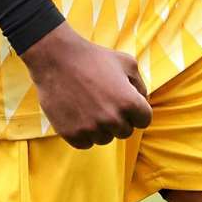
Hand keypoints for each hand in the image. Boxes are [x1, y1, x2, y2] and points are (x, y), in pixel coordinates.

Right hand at [20, 22, 152, 148]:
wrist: (57, 58)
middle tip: (104, 101)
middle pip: (125, 132)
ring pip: (105, 139)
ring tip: (89, 105)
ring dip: (101, 127)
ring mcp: (91, 128)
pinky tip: (78, 113)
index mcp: (129, 102)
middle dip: (119, 119)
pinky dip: (83, 133)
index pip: (144, 120)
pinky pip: (86, 143)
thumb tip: (144, 102)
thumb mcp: (126, 62)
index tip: (124, 101)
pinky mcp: (72, 134)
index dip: (137, 111)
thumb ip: (141, 85)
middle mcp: (112, 119)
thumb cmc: (94, 58)